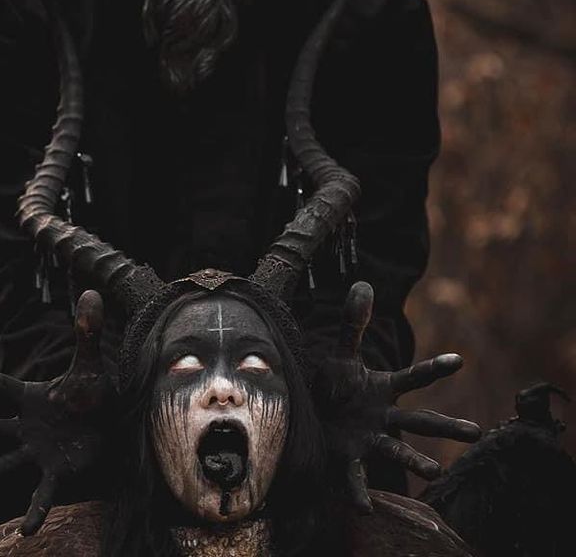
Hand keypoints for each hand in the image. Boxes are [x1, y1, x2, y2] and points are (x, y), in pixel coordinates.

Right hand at [0, 290, 114, 534]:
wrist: (111, 424)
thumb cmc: (92, 394)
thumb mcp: (90, 363)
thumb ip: (88, 332)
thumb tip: (91, 292)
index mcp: (28, 397)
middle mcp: (25, 426)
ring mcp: (37, 451)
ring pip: (5, 463)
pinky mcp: (56, 472)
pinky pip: (42, 493)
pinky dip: (35, 510)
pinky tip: (26, 529)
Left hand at [315, 281, 480, 512]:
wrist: (316, 412)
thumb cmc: (335, 384)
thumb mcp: (343, 354)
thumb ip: (352, 324)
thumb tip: (362, 285)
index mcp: (385, 389)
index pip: (414, 377)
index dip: (434, 368)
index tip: (459, 359)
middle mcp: (384, 416)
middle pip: (420, 421)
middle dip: (446, 426)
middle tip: (476, 433)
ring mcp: (369, 437)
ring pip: (397, 449)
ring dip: (416, 461)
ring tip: (435, 472)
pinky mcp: (349, 455)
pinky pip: (356, 476)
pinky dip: (360, 492)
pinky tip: (365, 507)